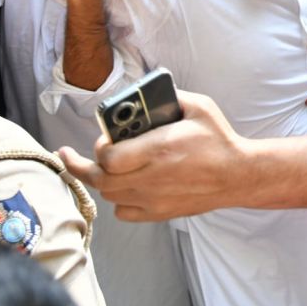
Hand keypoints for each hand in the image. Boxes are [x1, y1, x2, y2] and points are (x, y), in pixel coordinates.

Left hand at [59, 89, 245, 220]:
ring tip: (97, 166)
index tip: (104, 138)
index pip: (108, 157)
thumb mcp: (198, 106)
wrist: (237, 175)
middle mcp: (152, 177)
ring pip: (108, 195)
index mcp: (159, 148)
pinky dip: (117, 199)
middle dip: (82, 165)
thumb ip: (169, 97)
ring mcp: (154, 198)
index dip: (99, 147)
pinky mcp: (159, 212)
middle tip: (69, 155)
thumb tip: (145, 93)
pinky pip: (123, 211)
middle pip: (100, 180)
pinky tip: (123, 185)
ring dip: (100, 179)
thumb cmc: (218, 139)